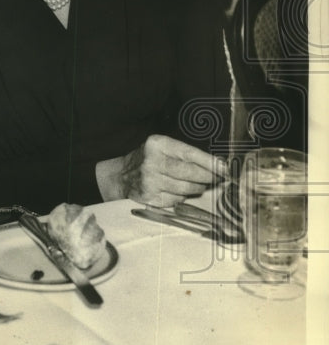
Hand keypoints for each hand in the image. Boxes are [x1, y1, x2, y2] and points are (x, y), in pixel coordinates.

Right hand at [96, 134, 227, 206]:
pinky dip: (181, 197)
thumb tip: (218, 166)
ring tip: (194, 183)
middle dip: (207, 177)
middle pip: (190, 174)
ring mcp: (150, 182)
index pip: (189, 154)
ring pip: (186, 190)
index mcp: (157, 144)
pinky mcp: (149, 197)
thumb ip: (186, 154)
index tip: (226, 168)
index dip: (210, 162)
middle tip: (216, 178)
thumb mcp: (162, 147)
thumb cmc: (148, 158)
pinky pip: (176, 200)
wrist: (119, 175)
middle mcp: (152, 162)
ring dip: (195, 188)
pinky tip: (174, 190)